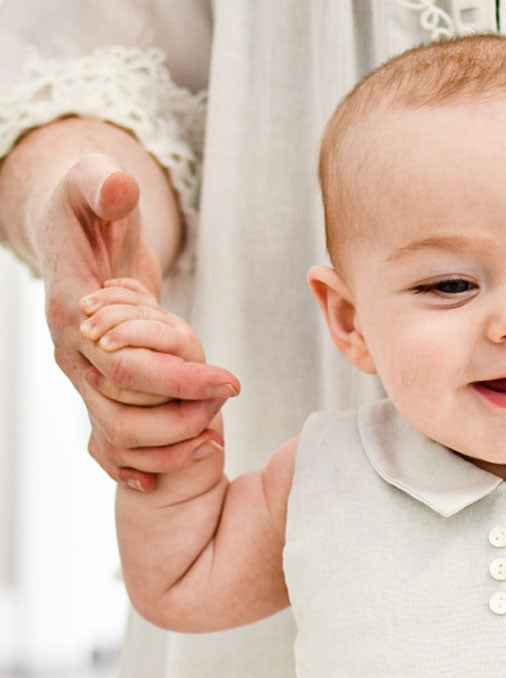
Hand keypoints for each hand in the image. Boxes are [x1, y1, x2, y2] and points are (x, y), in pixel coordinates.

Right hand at [36, 155, 237, 488]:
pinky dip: (145, 462)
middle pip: (124, 417)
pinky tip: (180, 464)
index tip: (230, 380)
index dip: (178, 379)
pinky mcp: (97, 389)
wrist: (73, 233)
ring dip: (171, 444)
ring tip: (217, 432)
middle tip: (230, 399)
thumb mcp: (91, 182)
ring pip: (119, 438)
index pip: (125, 366)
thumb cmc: (87, 205)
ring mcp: (82, 376)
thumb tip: (119, 188)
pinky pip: (112, 444)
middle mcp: (72, 354)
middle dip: (182, 417)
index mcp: (72, 314)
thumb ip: (103, 184)